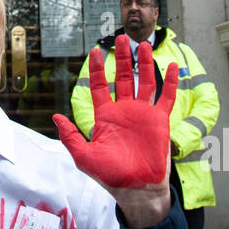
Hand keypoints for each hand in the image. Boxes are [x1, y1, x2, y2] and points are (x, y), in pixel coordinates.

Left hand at [54, 36, 177, 227]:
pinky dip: (170, 82)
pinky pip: (166, 97)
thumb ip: (71, 136)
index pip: (99, 86)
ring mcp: (143, 114)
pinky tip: (173, 66)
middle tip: (121, 39)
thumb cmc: (110, 176)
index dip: (96, 69)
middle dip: (121, 59)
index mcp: (105, 117)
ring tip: (143, 45)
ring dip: (144, 64)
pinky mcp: (160, 121)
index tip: (95, 51)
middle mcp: (124, 111)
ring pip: (144, 82)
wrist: (136, 190)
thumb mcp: (84, 157)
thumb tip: (55, 116)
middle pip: (122, 78)